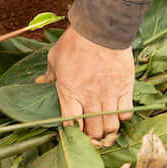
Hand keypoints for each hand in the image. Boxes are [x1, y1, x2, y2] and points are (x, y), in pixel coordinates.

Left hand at [42, 26, 134, 144]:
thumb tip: (39, 81)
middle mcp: (89, 99)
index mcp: (69, 94)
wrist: (100, 29)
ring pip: (110, 127)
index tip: (74, 131)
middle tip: (92, 136)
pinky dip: (122, 117)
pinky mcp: (124, 88)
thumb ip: (49, 74)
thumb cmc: (75, 42)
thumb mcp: (55, 58)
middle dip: (91, 138)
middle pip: (92, 132)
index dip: (73, 133)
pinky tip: (118, 113)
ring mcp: (108, 95)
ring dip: (107, 132)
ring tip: (106, 132)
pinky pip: (126, 112)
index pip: (71, 126)